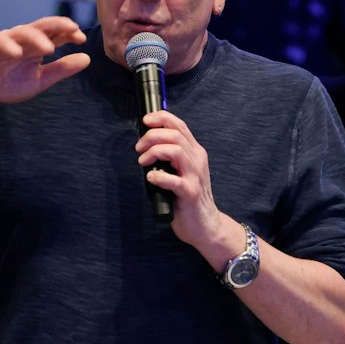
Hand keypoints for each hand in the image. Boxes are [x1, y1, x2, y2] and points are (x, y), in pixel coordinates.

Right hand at [0, 17, 89, 106]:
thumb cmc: (10, 83)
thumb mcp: (41, 80)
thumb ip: (62, 69)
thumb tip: (87, 58)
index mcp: (37, 45)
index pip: (56, 33)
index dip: (69, 33)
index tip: (82, 39)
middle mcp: (23, 38)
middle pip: (42, 26)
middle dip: (58, 25)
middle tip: (72, 29)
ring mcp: (6, 38)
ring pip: (23, 32)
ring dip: (36, 38)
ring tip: (49, 47)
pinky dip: (7, 46)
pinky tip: (17, 53)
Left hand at [136, 109, 232, 263]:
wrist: (206, 225)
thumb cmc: (188, 198)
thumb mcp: (182, 172)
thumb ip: (170, 158)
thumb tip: (145, 146)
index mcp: (195, 152)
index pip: (180, 125)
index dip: (161, 118)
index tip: (145, 121)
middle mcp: (197, 160)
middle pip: (175, 135)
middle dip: (152, 136)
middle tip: (139, 148)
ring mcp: (195, 176)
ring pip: (176, 151)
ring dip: (154, 152)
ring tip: (143, 161)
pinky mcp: (190, 193)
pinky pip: (174, 180)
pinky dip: (159, 176)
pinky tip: (151, 178)